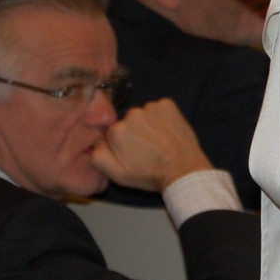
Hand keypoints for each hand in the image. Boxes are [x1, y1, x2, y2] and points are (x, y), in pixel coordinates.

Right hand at [91, 99, 213, 192]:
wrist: (183, 169)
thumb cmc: (150, 174)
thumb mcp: (117, 175)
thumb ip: (98, 157)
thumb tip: (97, 142)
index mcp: (117, 131)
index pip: (112, 133)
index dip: (121, 145)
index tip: (132, 153)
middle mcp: (132, 114)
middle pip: (127, 121)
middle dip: (133, 133)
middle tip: (145, 149)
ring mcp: (151, 107)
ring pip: (142, 115)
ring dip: (147, 125)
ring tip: (157, 142)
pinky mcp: (167, 104)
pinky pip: (158, 109)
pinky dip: (161, 118)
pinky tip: (166, 133)